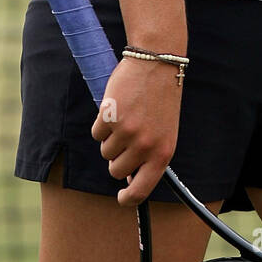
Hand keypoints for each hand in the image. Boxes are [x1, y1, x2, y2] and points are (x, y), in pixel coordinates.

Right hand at [91, 56, 183, 205]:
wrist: (157, 62)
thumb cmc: (161, 98)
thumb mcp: (164, 131)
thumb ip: (150, 155)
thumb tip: (129, 179)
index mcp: (162, 153)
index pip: (141, 190)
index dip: (129, 199)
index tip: (121, 198)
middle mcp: (145, 146)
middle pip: (115, 170)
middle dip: (116, 158)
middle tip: (126, 137)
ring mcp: (126, 133)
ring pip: (105, 151)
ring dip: (110, 138)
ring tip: (125, 117)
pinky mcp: (110, 117)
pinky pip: (96, 133)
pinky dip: (102, 123)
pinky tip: (117, 107)